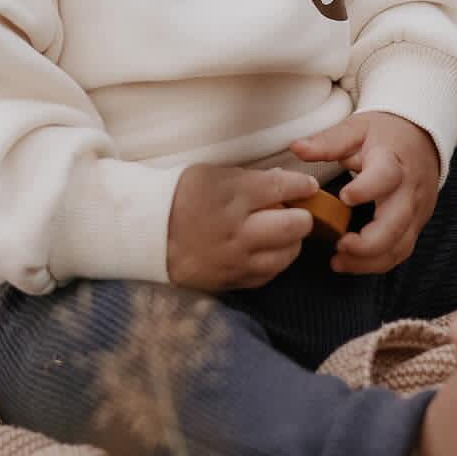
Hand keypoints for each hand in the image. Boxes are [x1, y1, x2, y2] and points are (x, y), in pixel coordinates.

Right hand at [167, 162, 319, 291]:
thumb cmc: (180, 197)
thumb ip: (249, 178)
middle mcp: (238, 231)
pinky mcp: (231, 281)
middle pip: (293, 225)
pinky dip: (275, 261)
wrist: (148, 235)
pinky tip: (269, 251)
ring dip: (292, 241)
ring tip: (284, 232)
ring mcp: (236, 260)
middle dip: (303, 216)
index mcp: (231, 196)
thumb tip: (282, 181)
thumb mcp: (211, 174)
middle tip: (300, 212)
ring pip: (286, 255)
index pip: (281, 188)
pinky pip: (268, 275)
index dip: (302, 186)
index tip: (309, 186)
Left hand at [291, 111, 440, 275]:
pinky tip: (354, 263)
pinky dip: (379, 263)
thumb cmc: (384, 133)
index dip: (366, 189)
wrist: (422, 137)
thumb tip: (297, 148)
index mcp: (393, 160)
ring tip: (339, 262)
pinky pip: (402, 250)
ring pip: (401, 245)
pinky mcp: (417, 224)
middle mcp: (409, 189)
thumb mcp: (357, 128)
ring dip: (371, 261)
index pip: (385, 176)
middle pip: (396, 223)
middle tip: (339, 247)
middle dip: (368, 243)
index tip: (344, 197)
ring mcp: (416, 210)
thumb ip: (328, 141)